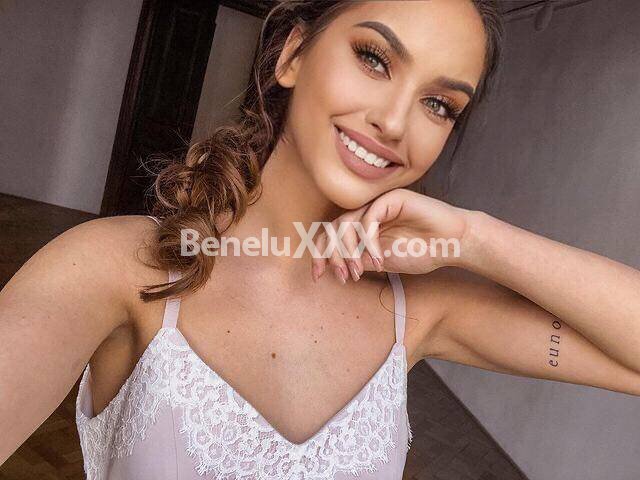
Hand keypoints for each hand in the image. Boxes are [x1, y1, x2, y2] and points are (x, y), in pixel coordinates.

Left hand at [310, 188, 471, 282]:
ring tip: (358, 271)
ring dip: (349, 251)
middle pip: (333, 228)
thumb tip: (332, 266)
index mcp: (362, 227)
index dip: (320, 254)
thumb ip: (358, 260)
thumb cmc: (422, 252)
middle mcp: (366, 213)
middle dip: (331, 254)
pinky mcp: (391, 199)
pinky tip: (379, 259)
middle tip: (339, 276)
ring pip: (346, 223)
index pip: (331, 235)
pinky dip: (369, 242)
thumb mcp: (381, 262)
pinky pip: (368, 219)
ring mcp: (378, 204)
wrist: (452, 244)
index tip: (318, 276)